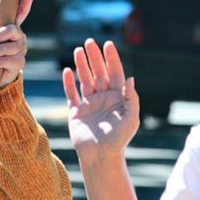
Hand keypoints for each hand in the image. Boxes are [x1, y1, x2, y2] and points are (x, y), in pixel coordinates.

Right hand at [62, 39, 138, 166]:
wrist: (100, 157)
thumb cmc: (118, 140)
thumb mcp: (130, 119)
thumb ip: (132, 99)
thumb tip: (130, 78)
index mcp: (117, 98)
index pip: (115, 73)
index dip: (112, 59)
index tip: (108, 44)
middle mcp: (103, 98)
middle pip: (99, 73)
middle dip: (94, 57)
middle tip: (89, 42)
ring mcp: (89, 104)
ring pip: (85, 80)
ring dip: (82, 65)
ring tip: (77, 50)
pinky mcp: (76, 112)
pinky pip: (71, 94)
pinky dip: (68, 83)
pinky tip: (67, 71)